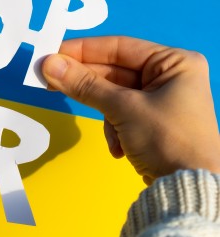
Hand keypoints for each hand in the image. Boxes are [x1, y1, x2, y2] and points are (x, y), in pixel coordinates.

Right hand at [42, 36, 219, 183]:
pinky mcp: (152, 121)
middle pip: (114, 71)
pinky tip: (119, 146)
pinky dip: (114, 129)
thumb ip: (84, 84)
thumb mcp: (122, 108)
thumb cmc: (168, 140)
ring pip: (113, 95)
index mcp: (174, 62)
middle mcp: (170, 76)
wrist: (187, 189)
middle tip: (51, 82)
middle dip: (86, 84)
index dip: (83, 50)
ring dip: (104, 115)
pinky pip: (120, 114)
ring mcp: (161, 100)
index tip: (53, 54)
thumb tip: (49, 64)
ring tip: (109, 133)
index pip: (119, 47)